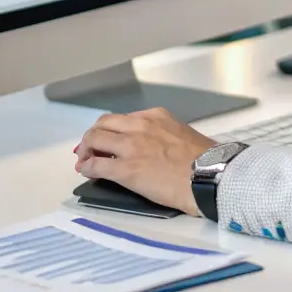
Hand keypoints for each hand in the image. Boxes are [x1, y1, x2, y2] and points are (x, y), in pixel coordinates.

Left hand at [74, 108, 214, 213]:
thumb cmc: (203, 158)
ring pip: (95, 139)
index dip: (111, 129)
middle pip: (104, 123)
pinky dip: (87, 167)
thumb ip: (164, 134)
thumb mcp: (181, 133)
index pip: (123, 118)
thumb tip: (154, 147)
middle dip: (93, 135)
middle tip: (89, 148)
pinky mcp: (125, 169)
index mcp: (155, 116)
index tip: (108, 140)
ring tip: (84, 160)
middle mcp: (139, 126)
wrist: (208, 175)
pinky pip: (97, 165)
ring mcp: (130, 147)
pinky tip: (86, 172)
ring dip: (85, 149)